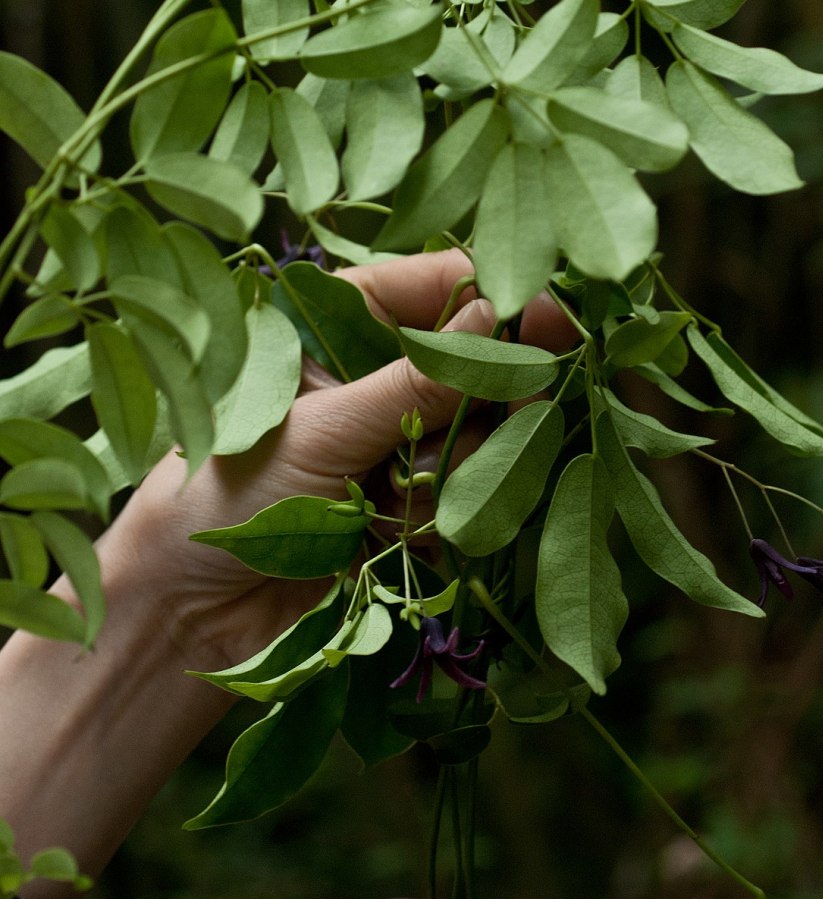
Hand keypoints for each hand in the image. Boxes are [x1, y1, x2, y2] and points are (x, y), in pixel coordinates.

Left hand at [108, 249, 574, 672]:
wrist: (189, 613)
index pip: (439, 284)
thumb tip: (497, 316)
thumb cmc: (224, 493)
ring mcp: (397, 438)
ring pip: (485, 429)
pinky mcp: (412, 501)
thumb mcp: (323, 428)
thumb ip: (419, 380)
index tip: (557, 322)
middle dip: (495, 394)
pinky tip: (395, 533)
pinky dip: (447, 513)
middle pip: (478, 358)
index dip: (501, 299)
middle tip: (520, 415)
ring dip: (461, 466)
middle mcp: (373, 373)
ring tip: (399, 498)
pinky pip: (469, 492)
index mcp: (335, 324)